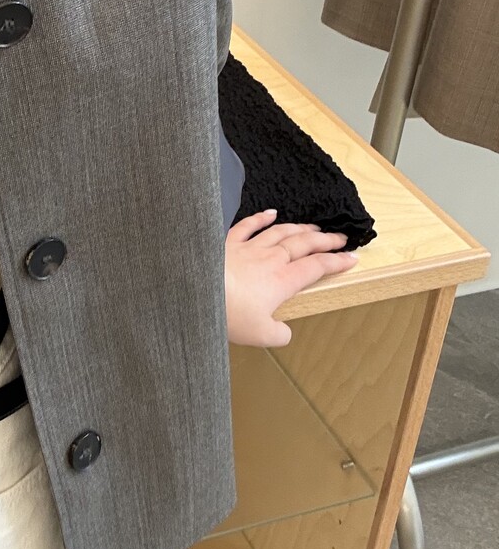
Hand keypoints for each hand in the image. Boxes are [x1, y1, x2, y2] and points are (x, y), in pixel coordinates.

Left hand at [225, 209, 359, 347]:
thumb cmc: (228, 314)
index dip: (336, 262)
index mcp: (283, 281)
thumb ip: (278, 334)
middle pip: (304, 244)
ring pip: (280, 232)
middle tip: (340, 237)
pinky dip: (262, 218)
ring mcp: (249, 248)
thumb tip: (285, 333)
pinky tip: (271, 214)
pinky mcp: (228, 243)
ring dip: (299, 228)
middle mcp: (270, 259)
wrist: (197, 292)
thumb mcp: (260, 335)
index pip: (317, 267)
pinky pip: (248, 226)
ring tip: (313, 227)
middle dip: (325, 240)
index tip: (351, 258)